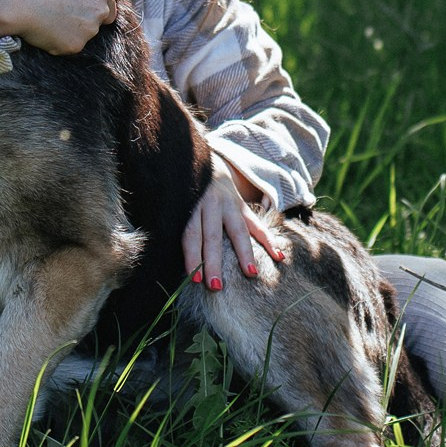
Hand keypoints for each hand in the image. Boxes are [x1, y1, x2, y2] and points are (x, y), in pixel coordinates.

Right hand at [0, 0, 112, 54]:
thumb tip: (83, 2)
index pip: (109, 9)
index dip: (94, 11)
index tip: (80, 12)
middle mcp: (100, 10)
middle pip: (97, 24)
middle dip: (82, 22)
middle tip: (59, 15)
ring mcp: (89, 30)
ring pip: (82, 37)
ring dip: (69, 32)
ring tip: (47, 20)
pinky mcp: (74, 46)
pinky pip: (67, 47)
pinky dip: (57, 42)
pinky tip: (43, 30)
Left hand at [182, 160, 285, 291]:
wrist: (203, 160)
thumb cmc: (185, 189)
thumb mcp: (175, 201)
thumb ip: (176, 221)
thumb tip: (167, 254)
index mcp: (191, 205)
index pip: (191, 234)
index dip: (192, 256)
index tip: (194, 278)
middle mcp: (211, 204)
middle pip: (212, 236)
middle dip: (214, 262)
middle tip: (216, 286)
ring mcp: (229, 204)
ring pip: (238, 231)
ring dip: (245, 254)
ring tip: (251, 274)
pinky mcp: (242, 205)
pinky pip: (257, 224)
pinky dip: (269, 240)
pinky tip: (279, 256)